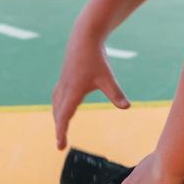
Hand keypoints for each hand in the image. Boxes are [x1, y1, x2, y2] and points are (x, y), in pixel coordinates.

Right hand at [51, 26, 129, 149]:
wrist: (85, 37)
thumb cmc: (96, 58)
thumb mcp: (108, 78)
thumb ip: (116, 94)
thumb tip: (127, 107)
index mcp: (72, 92)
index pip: (64, 117)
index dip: (61, 132)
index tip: (60, 146)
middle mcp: (65, 89)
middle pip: (58, 113)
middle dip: (59, 127)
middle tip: (61, 143)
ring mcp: (63, 82)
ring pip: (56, 103)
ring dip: (58, 116)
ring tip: (60, 127)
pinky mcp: (65, 76)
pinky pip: (58, 95)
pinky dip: (58, 105)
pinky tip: (62, 105)